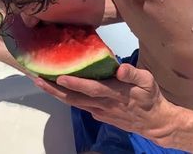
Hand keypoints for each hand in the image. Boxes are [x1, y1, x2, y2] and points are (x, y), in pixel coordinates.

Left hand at [34, 64, 176, 147]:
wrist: (154, 122)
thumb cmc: (149, 97)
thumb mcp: (148, 82)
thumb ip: (133, 74)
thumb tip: (119, 69)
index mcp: (114, 93)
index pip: (92, 88)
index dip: (76, 84)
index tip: (59, 77)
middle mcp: (103, 104)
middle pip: (75, 98)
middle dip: (55, 90)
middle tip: (37, 79)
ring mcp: (99, 111)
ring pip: (74, 103)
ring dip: (56, 94)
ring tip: (41, 82)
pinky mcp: (99, 115)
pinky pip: (80, 106)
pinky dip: (67, 98)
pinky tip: (58, 90)